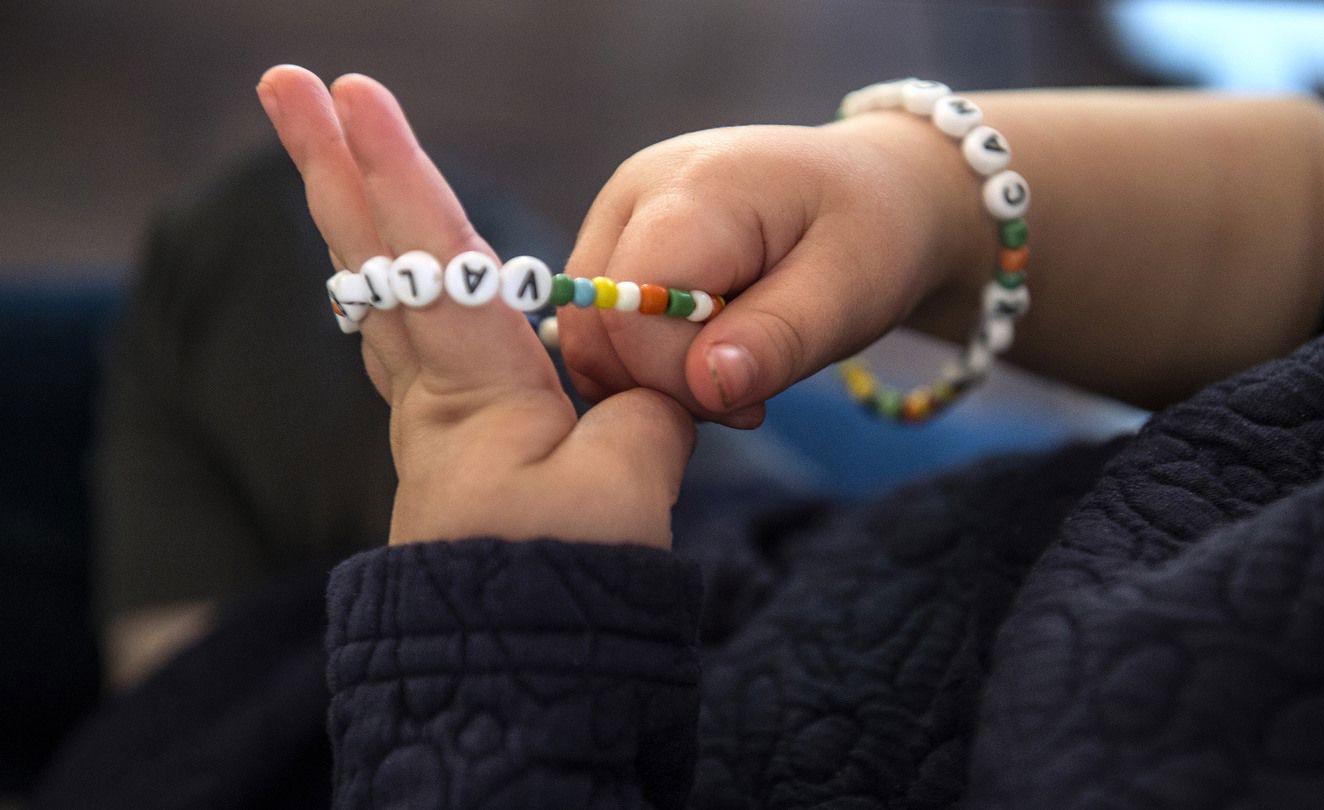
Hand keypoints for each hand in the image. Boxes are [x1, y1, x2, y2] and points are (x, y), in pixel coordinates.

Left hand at [257, 65, 693, 548]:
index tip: (350, 94)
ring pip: (382, 298)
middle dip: (332, 167)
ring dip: (355, 219)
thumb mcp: (629, 483)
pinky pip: (410, 346)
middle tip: (286, 84)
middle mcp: (433, 394)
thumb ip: (647, 406)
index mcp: (475, 390)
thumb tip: (653, 379)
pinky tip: (386, 278)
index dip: (393, 169)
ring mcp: (432, 423)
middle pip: (375, 261)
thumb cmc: (563, 579)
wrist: (515, 668)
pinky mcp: (451, 451)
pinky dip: (393, 288)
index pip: (429, 258)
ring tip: (326, 157)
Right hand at [558, 113, 988, 427]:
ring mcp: (619, 209)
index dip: (676, 381)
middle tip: (747, 401)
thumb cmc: (876, 235)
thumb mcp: (854, 293)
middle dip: (662, 385)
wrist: (881, 189)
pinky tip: (713, 356)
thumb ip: (779, 341)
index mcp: (696, 187)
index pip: (631, 317)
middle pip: (595, 324)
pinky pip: (603, 323)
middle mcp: (636, 188)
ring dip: (654, 376)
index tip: (752, 407)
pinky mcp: (619, 237)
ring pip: (589, 330)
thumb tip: (705, 387)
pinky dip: (648, 359)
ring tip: (736, 372)